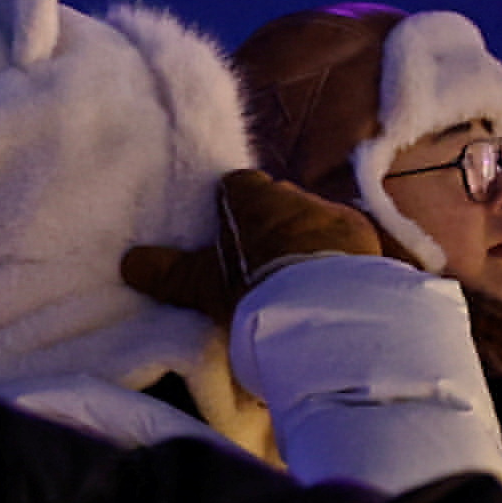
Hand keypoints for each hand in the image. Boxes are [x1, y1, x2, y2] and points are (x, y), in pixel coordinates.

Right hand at [119, 169, 395, 317]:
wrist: (328, 316)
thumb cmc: (256, 292)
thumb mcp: (204, 287)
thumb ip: (169, 273)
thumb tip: (130, 262)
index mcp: (256, 197)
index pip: (240, 186)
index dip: (235, 208)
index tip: (229, 234)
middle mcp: (299, 196)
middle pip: (282, 203)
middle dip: (274, 226)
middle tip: (263, 264)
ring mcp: (339, 217)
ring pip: (318, 223)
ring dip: (310, 244)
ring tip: (300, 282)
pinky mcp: (372, 244)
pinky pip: (350, 246)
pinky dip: (340, 262)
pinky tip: (334, 289)